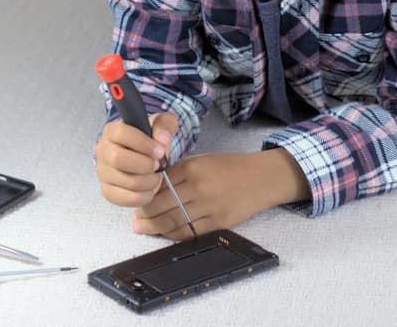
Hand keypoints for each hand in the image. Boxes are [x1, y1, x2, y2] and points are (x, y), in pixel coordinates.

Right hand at [94, 112, 178, 206]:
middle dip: (145, 165)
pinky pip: (128, 199)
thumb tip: (161, 140)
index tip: (159, 151)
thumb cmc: (149, 141)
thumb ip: (164, 125)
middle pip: (118, 159)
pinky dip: (145, 196)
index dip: (143, 144)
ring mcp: (103, 172)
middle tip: (157, 165)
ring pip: (127, 181)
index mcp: (112, 131)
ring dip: (149, 181)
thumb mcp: (161, 125)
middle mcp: (103, 151)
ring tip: (155, 176)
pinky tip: (149, 187)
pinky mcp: (108, 191)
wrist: (143, 158)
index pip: (120, 134)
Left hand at [133, 148, 310, 239]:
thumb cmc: (229, 167)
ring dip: (155, 227)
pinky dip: (174, 234)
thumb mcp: (201, 161)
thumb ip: (178, 173)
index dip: (144, 194)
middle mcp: (199, 187)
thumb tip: (153, 187)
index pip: (159, 184)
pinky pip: (190, 232)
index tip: (136, 199)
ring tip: (143, 228)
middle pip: (162, 205)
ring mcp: (210, 207)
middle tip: (135, 219)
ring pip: (173, 221)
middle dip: (145, 214)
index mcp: (192, 168)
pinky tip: (164, 233)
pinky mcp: (219, 223)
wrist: (262, 178)